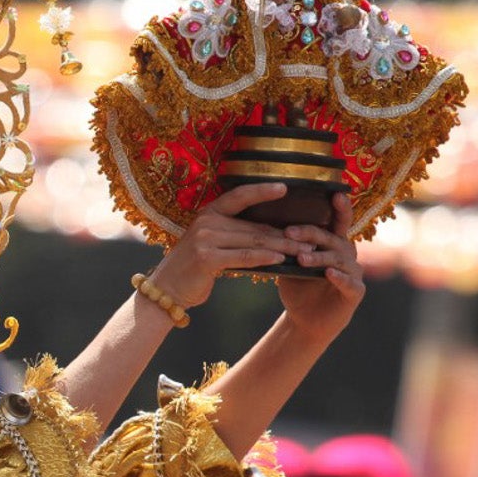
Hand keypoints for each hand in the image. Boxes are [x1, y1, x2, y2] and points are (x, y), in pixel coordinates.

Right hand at [151, 184, 305, 308]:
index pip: (239, 196)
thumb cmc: (193, 268)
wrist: (167, 289)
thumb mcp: (212, 244)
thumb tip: (271, 235)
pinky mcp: (206, 258)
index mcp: (208, 213)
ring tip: (303, 251)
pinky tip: (281, 260)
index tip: (285, 187)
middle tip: (310, 238)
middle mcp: (207, 221)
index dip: (262, 191)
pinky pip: (243, 257)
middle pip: (254, 227)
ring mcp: (205, 239)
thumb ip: (235, 235)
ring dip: (281, 247)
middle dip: (284, 234)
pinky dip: (264, 259)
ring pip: (253, 242)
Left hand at [277, 191, 364, 341]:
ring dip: (320, 257)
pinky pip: (349, 282)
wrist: (305, 320)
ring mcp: (353, 272)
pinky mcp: (355, 292)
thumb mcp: (291, 264)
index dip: (340, 207)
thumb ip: (287, 247)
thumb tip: (264, 225)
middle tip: (289, 233)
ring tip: (302, 258)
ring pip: (338, 260)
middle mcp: (347, 254)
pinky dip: (339, 277)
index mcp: (333, 243)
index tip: (335, 194)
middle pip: (332, 238)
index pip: (338, 221)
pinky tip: (328, 274)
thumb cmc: (299, 287)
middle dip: (311, 234)